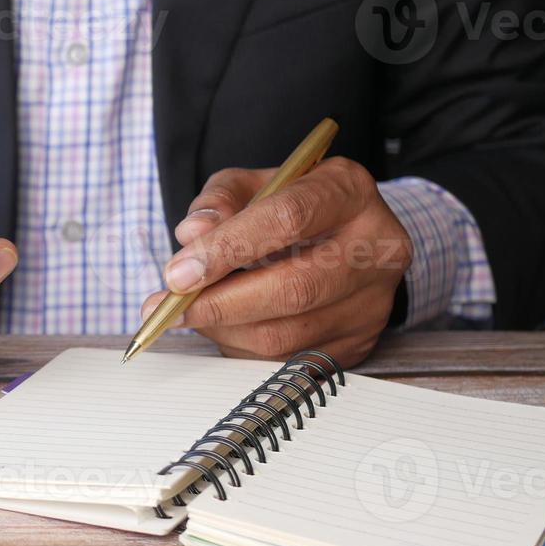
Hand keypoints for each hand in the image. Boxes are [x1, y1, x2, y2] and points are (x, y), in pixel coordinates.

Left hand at [142, 158, 411, 367]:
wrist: (349, 237)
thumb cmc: (293, 206)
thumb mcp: (257, 183)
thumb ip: (220, 199)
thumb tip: (192, 234)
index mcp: (349, 192)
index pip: (287, 218)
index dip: (227, 248)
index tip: (178, 273)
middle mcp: (376, 247)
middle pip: (293, 288)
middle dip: (219, 304)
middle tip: (169, 308)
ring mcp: (372, 302)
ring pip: (286, 335)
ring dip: (224, 330)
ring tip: (188, 315)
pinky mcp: (359, 343)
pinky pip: (286, 361)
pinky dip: (242, 348)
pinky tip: (223, 327)